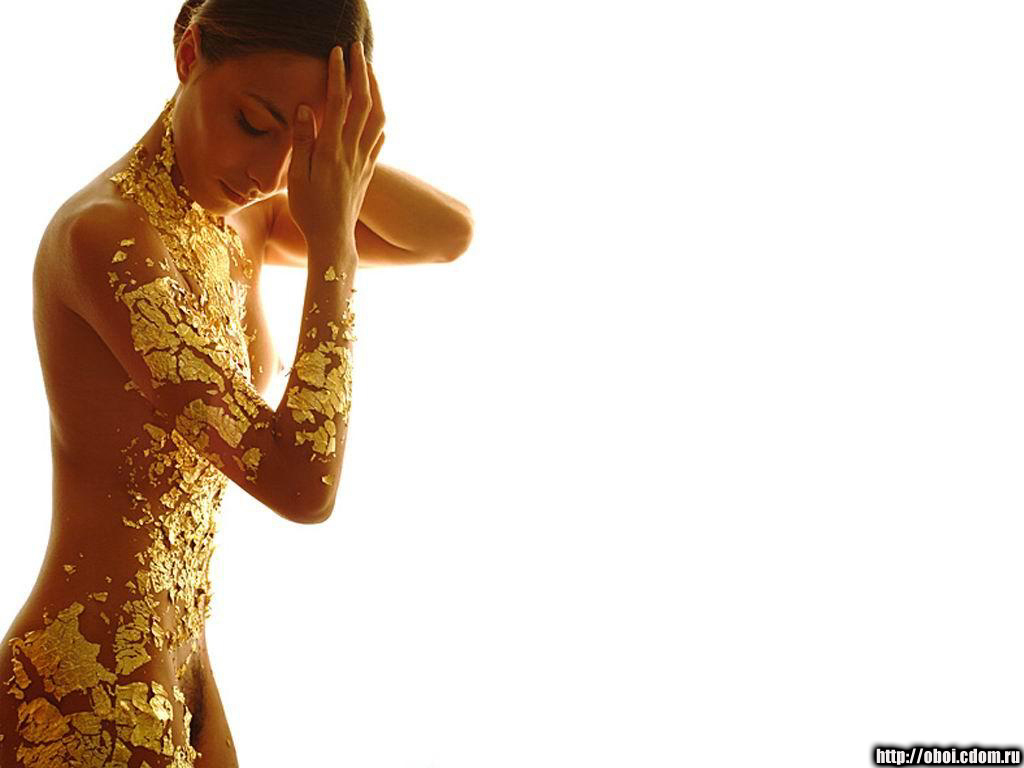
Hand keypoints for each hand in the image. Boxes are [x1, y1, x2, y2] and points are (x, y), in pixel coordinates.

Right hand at [287, 41, 385, 254]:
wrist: (334, 240)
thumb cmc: (310, 211)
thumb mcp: (297, 177)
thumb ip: (303, 142)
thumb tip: (306, 109)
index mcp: (332, 150)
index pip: (338, 103)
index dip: (339, 75)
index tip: (337, 53)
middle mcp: (353, 152)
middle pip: (364, 104)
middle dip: (362, 74)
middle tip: (357, 51)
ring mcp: (364, 162)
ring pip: (377, 119)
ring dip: (376, 92)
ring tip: (370, 74)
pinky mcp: (368, 171)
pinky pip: (379, 140)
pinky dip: (379, 121)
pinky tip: (376, 115)